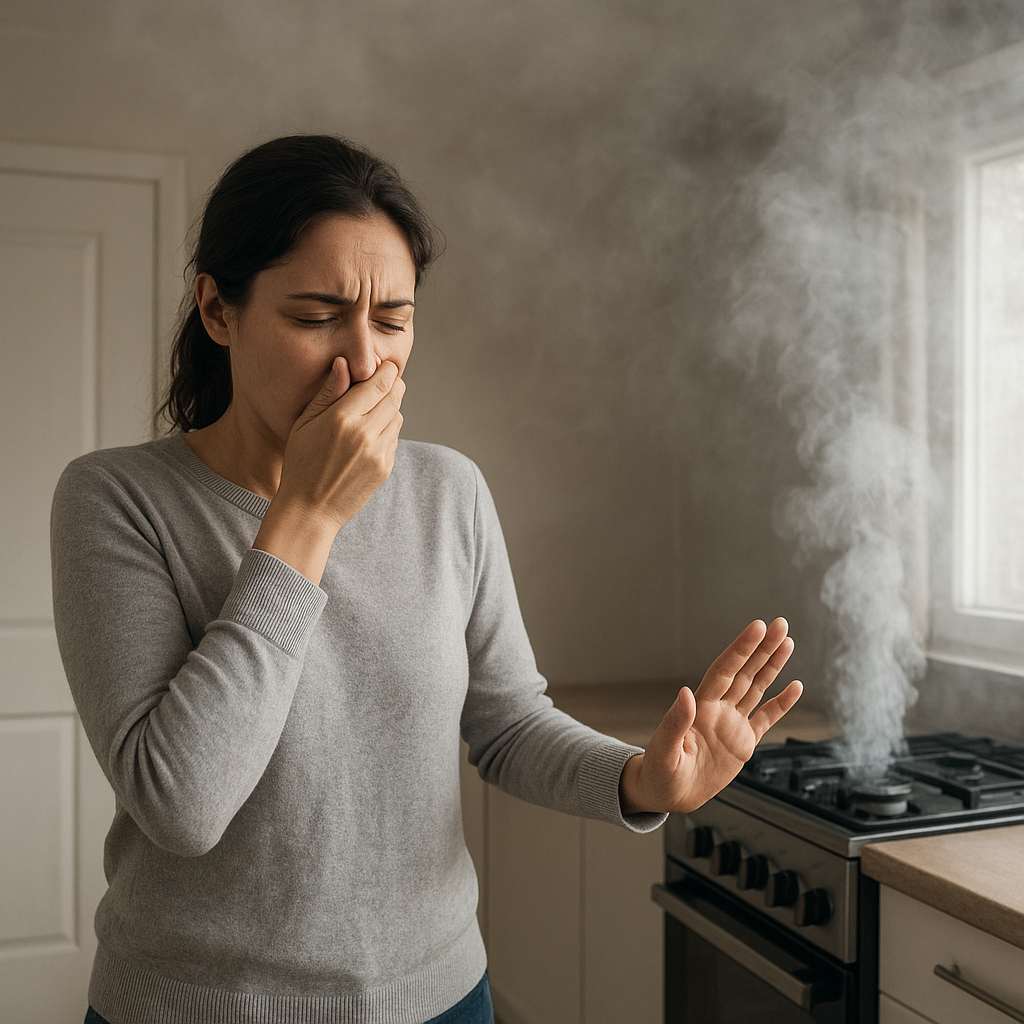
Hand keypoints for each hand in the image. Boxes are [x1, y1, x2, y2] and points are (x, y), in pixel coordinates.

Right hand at [276, 356, 405, 527]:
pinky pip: (394, 438)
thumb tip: (344, 362)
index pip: (379, 382)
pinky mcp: (385, 467)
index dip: (386, 370)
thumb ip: (328, 392)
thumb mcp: (305, 422)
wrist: (310, 509)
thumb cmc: (301, 463)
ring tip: (370, 410)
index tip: (383, 366)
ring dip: (390, 408)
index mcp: (342, 418)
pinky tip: (368, 435)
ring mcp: (379, 452)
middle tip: (384, 380)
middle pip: (395, 396)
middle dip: (392, 385)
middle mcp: (365, 434)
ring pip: (397, 416)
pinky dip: (387, 430)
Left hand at [619, 618, 801, 814]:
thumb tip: (685, 693)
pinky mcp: (742, 743)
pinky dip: (781, 704)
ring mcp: (731, 724)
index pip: (724, 671)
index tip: (757, 628)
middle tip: (780, 624)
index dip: (741, 649)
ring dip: (772, 665)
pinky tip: (794, 687)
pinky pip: (766, 718)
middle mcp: (718, 710)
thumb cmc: (658, 773)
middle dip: (762, 648)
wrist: (666, 794)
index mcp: (699, 708)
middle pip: (744, 672)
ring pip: (756, 688)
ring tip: (787, 642)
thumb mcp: (663, 751)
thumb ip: (675, 723)